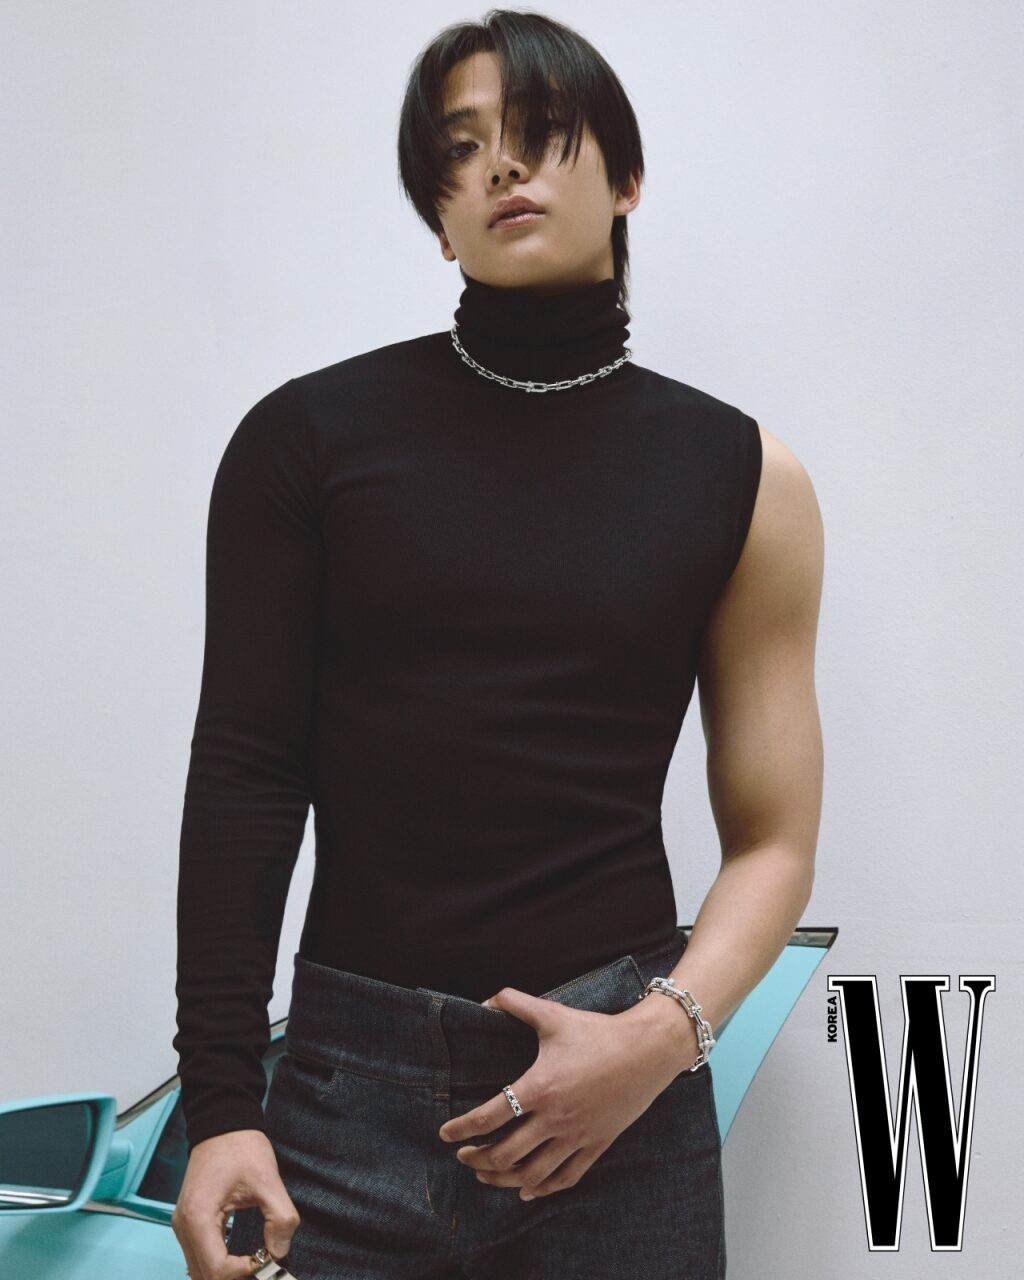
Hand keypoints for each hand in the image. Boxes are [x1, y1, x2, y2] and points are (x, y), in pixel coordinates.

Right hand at [171, 1129, 297, 1279]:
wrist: (222, 1122)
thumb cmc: (240, 1145)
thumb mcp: (268, 1179)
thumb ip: (280, 1218)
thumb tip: (280, 1251)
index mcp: (198, 1217)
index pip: (215, 1270)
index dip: (242, 1271)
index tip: (264, 1260)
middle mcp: (183, 1226)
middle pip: (204, 1276)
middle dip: (234, 1276)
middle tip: (261, 1263)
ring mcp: (183, 1225)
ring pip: (199, 1270)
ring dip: (225, 1272)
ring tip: (253, 1260)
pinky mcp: (189, 1221)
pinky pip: (200, 1255)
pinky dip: (218, 1263)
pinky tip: (240, 1256)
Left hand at [438, 987, 694, 1201]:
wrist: (648, 1050)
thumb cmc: (598, 1031)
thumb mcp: (553, 1013)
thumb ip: (515, 1004)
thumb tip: (485, 1001)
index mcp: (540, 1087)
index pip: (489, 1117)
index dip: (461, 1128)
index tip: (444, 1134)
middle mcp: (555, 1118)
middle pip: (505, 1153)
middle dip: (477, 1159)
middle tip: (463, 1156)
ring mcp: (577, 1136)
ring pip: (532, 1173)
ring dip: (502, 1179)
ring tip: (485, 1175)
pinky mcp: (596, 1145)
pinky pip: (566, 1178)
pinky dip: (542, 1188)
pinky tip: (526, 1190)